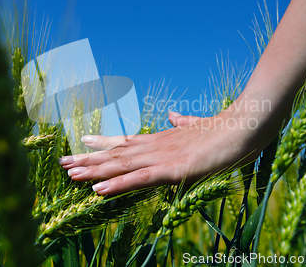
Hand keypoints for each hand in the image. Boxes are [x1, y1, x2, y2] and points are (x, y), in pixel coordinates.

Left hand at [60, 108, 262, 194]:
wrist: (243, 125)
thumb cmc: (224, 129)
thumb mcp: (198, 127)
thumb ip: (183, 123)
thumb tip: (172, 115)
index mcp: (161, 139)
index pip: (126, 141)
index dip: (103, 143)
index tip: (83, 142)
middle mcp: (155, 146)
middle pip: (116, 153)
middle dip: (88, 159)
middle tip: (62, 161)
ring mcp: (161, 157)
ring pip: (121, 165)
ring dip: (94, 171)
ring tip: (69, 174)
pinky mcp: (172, 169)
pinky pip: (139, 179)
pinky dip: (117, 184)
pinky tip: (98, 190)